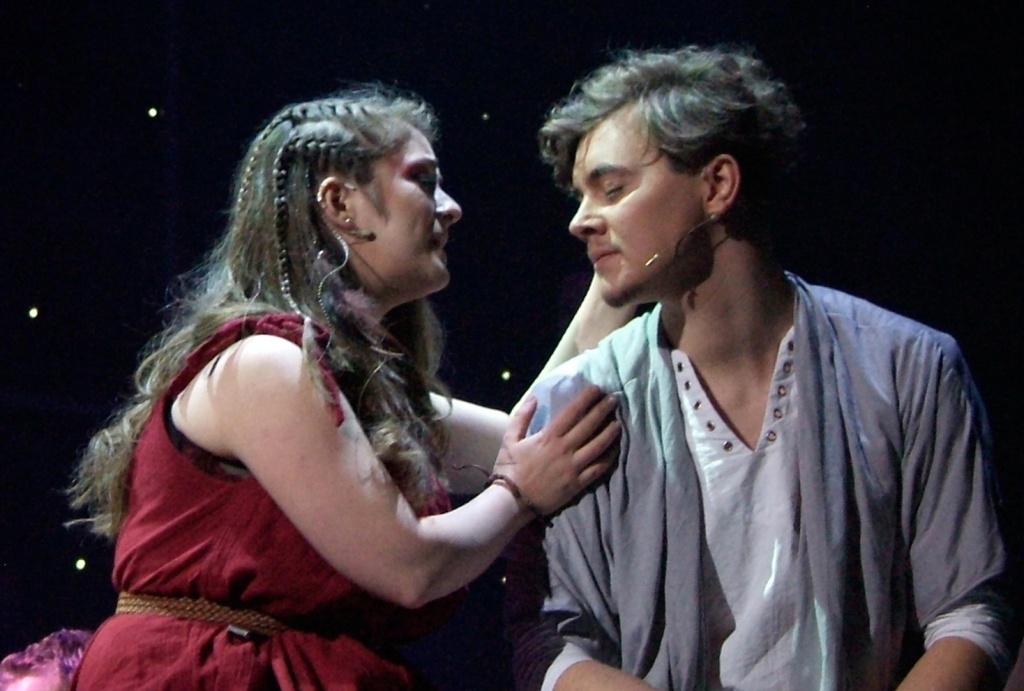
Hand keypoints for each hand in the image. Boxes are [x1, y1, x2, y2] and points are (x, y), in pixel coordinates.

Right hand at [494, 385, 618, 515]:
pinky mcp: (578, 483)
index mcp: (548, 437)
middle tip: (614, 399)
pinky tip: (616, 449)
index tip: (597, 389)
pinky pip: (599, 468)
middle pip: (590, 425)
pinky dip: (610, 457)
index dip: (587, 398)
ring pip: (599, 446)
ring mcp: (574, 467)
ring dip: (611, 432)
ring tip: (619, 422)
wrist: (513, 501)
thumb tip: (534, 397)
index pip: (572, 412)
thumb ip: (521, 417)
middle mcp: (565, 449)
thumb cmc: (510, 469)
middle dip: (603, 410)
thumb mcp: (510, 439)